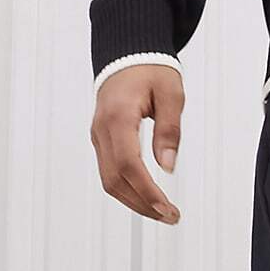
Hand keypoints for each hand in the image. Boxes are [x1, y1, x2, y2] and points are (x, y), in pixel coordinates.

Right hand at [91, 64, 183, 222]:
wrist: (127, 55)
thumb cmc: (150, 69)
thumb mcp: (171, 94)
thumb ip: (169, 129)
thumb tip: (168, 165)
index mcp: (119, 116)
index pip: (129, 165)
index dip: (146, 191)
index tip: (166, 207)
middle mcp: (102, 129)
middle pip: (115, 180)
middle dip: (142, 204)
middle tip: (169, 216)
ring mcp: (98, 135)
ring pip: (109, 180)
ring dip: (134, 201)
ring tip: (161, 211)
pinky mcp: (101, 139)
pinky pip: (109, 171)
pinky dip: (126, 189)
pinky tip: (145, 196)